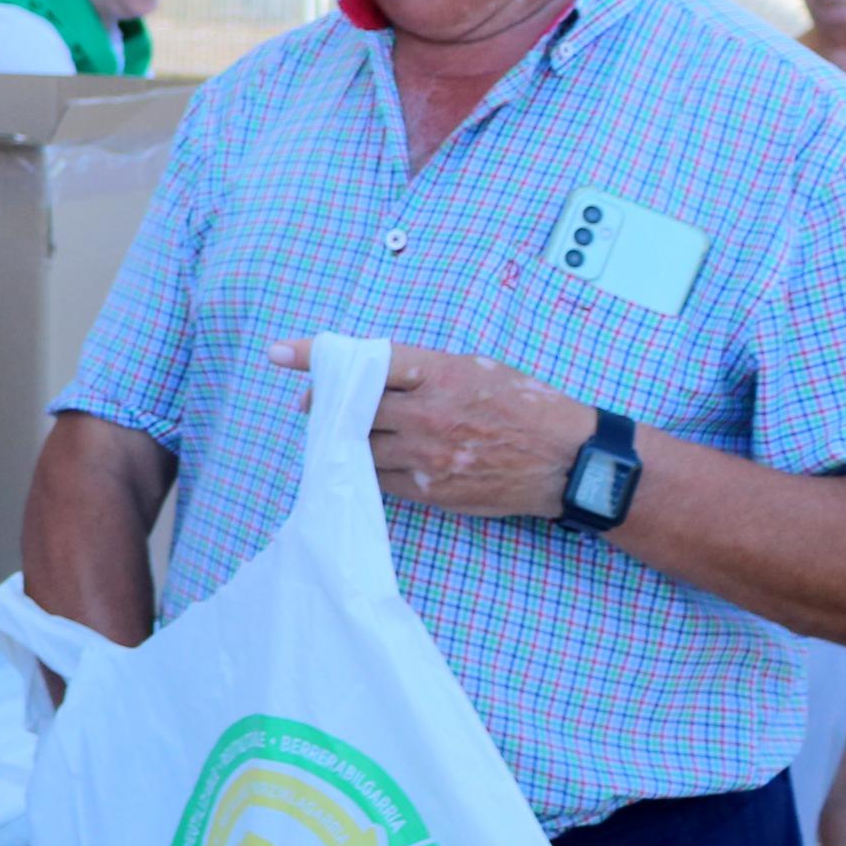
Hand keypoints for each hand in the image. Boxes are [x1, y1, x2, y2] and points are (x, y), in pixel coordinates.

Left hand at [271, 337, 593, 520]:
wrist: (566, 461)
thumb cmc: (525, 406)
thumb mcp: (476, 369)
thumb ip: (422, 370)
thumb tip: (372, 373)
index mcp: (438, 374)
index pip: (365, 361)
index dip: (317, 357)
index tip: (279, 354)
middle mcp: (426, 414)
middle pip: (352, 408)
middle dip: (324, 404)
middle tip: (312, 402)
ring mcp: (425, 456)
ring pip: (360, 446)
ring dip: (343, 439)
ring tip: (340, 432)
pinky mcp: (429, 491)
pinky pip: (379, 479)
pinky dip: (369, 467)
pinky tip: (370, 460)